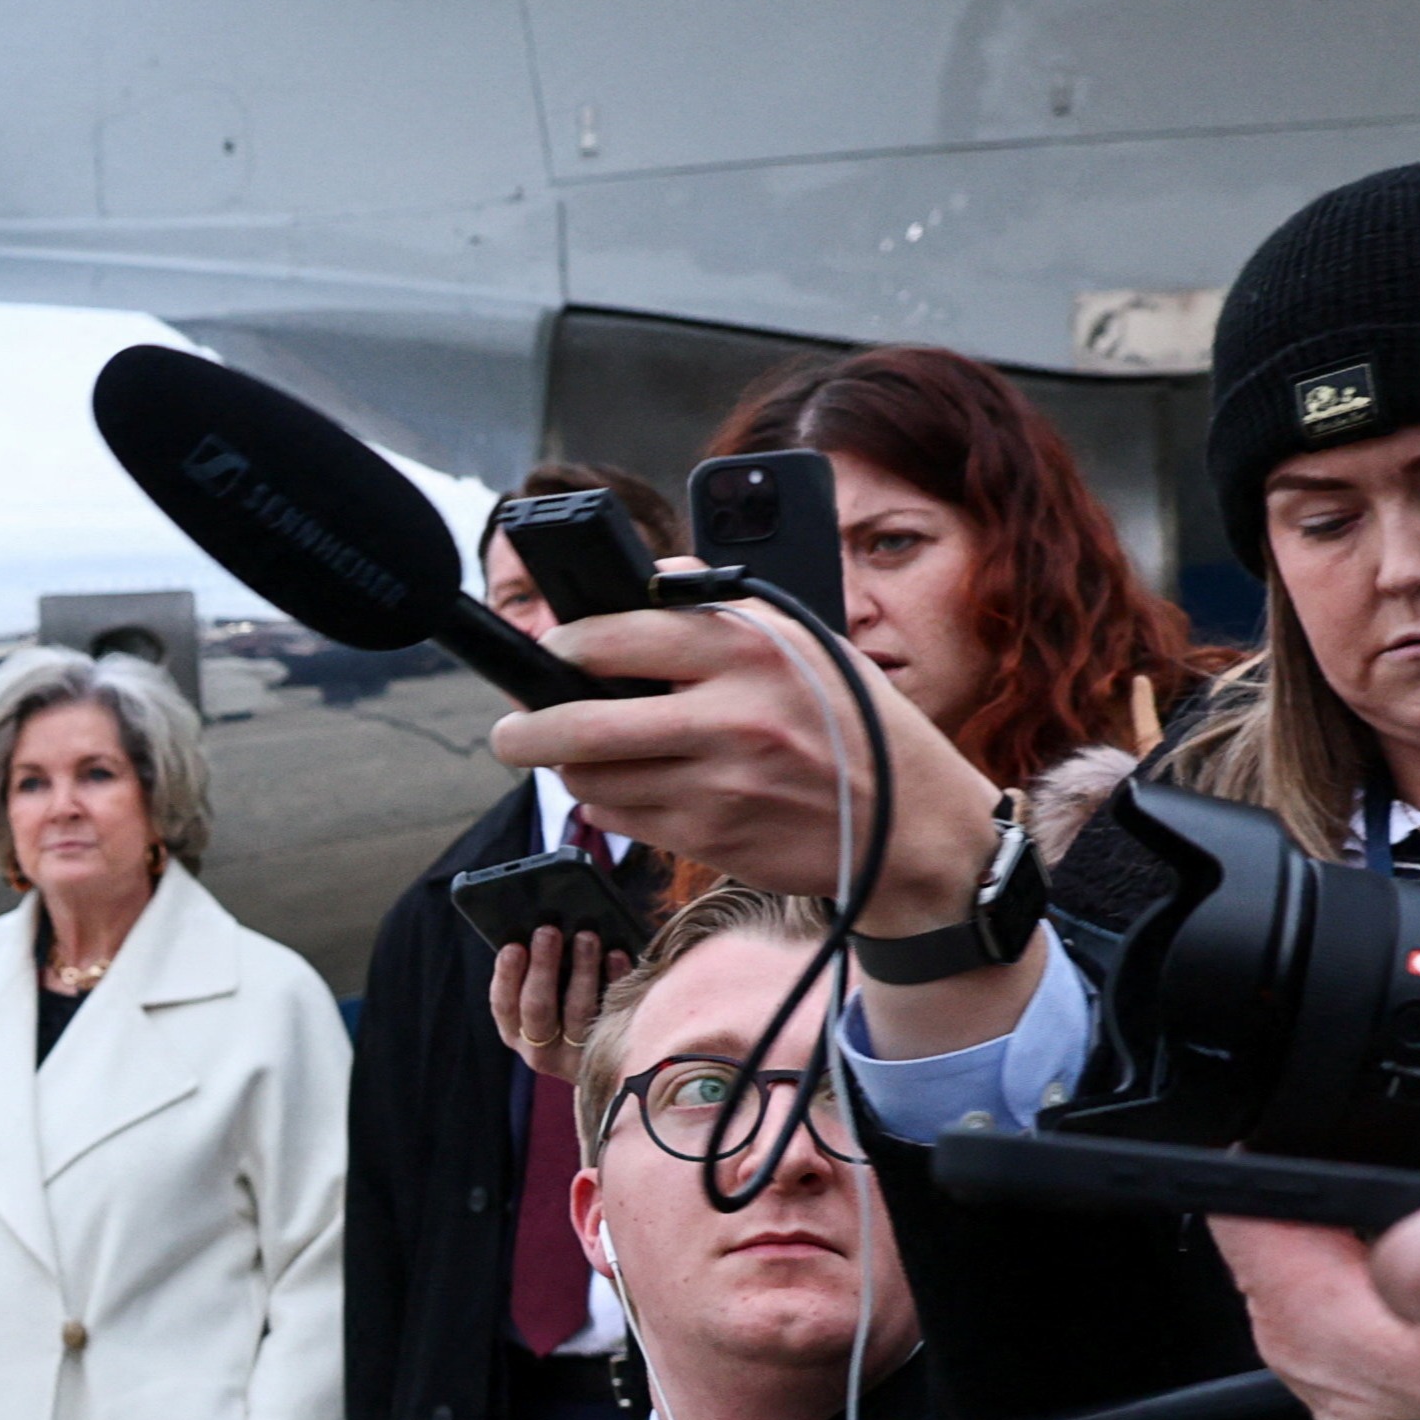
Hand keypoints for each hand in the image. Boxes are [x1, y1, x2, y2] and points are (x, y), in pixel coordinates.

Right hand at [488, 929, 622, 1084]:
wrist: (609, 1069)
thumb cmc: (566, 1017)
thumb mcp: (542, 1004)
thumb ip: (535, 978)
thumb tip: (542, 933)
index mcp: (515, 1034)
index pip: (504, 1005)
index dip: (507, 976)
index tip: (513, 946)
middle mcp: (541, 1052)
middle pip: (538, 1008)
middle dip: (542, 966)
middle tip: (548, 931)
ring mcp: (578, 1057)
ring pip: (578, 1011)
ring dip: (582, 969)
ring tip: (587, 936)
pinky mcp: (613, 1052)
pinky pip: (614, 1013)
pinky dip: (615, 981)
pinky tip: (616, 955)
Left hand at [492, 601, 995, 937]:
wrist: (910, 824)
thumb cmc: (853, 721)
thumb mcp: (804, 642)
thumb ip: (720, 609)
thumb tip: (645, 581)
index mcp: (749, 650)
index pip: (616, 636)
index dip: (562, 646)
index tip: (548, 652)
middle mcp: (730, 717)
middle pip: (580, 721)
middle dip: (523, 729)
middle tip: (509, 729)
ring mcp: (718, 785)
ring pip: (593, 778)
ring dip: (569, 769)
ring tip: (575, 755)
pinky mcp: (711, 839)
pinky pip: (622, 818)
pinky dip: (608, 803)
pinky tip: (627, 788)